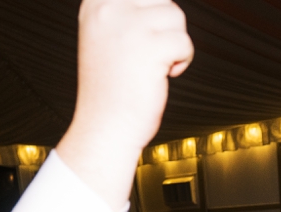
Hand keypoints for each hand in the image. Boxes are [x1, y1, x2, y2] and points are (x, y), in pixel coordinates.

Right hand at [71, 0, 193, 151]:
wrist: (104, 129)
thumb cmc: (110, 91)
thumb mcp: (108, 37)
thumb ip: (127, 12)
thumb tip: (161, 3)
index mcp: (96, 3)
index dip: (151, 12)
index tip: (147, 41)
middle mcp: (109, 9)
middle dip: (166, 24)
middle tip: (155, 52)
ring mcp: (129, 26)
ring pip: (175, 15)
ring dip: (175, 43)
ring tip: (158, 65)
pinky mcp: (149, 48)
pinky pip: (184, 42)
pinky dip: (183, 60)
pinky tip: (165, 75)